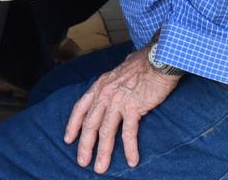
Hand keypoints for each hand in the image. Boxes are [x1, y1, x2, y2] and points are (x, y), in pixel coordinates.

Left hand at [64, 46, 180, 172]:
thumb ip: (114, 80)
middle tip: (82, 162)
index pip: (80, 108)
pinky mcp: (133, 108)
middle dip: (85, 146)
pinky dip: (130, 149)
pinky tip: (131, 161)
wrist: (158, 58)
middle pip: (90, 124)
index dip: (73, 125)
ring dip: (103, 153)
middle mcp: (105, 94)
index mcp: (100, 85)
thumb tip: (116, 80)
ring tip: (100, 168)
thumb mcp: (119, 69)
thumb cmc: (143, 63)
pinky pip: (129, 133)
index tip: (68, 139)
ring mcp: (118, 101)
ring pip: (105, 132)